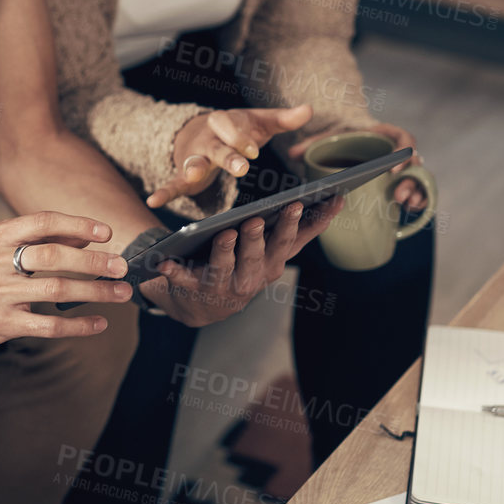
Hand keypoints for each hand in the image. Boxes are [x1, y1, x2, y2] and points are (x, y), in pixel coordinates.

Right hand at [0, 212, 131, 348]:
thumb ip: (37, 240)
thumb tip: (84, 238)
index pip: (43, 222)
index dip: (77, 224)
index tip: (106, 232)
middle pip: (55, 256)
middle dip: (95, 262)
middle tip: (122, 267)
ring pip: (56, 289)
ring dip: (96, 292)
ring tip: (122, 294)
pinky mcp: (2, 323)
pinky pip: (48, 324)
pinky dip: (78, 325)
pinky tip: (98, 324)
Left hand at [140, 196, 344, 326]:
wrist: (202, 304)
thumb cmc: (244, 265)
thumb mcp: (274, 249)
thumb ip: (304, 228)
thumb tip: (340, 199)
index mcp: (271, 265)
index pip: (288, 243)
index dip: (297, 225)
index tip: (300, 203)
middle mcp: (250, 280)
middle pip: (257, 257)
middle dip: (258, 239)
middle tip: (257, 220)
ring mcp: (221, 288)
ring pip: (224, 268)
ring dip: (224, 251)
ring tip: (225, 232)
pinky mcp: (192, 290)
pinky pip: (182, 279)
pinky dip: (172, 272)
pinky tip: (163, 261)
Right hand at [146, 103, 313, 210]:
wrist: (200, 132)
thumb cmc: (236, 129)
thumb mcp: (258, 122)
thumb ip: (282, 119)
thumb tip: (308, 109)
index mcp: (226, 122)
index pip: (232, 125)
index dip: (241, 137)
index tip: (253, 149)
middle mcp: (207, 138)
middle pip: (217, 146)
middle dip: (228, 156)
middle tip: (242, 167)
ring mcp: (193, 157)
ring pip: (195, 163)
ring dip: (194, 169)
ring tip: (195, 176)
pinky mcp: (184, 176)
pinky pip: (173, 183)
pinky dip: (163, 191)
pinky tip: (153, 201)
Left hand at [287, 122, 427, 211]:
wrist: (345, 144)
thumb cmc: (338, 140)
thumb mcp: (326, 139)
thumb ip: (310, 144)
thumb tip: (292, 154)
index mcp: (383, 134)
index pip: (402, 138)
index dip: (402, 151)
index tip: (392, 166)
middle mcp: (397, 150)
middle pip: (414, 163)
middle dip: (410, 180)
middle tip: (397, 195)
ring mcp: (402, 167)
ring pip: (418, 178)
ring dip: (416, 192)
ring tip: (403, 203)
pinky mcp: (401, 183)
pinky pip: (417, 191)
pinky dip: (417, 200)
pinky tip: (408, 210)